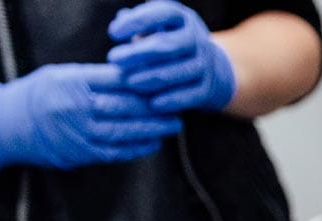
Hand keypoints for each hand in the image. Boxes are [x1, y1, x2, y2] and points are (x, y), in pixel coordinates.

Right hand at [0, 64, 180, 170]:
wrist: (8, 123)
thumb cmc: (41, 95)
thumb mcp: (61, 75)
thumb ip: (94, 77)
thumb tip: (133, 77)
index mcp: (72, 81)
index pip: (116, 80)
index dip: (144, 83)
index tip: (165, 83)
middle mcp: (75, 106)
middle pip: (124, 105)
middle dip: (155, 107)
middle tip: (178, 107)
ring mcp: (77, 131)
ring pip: (123, 130)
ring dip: (152, 129)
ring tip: (172, 125)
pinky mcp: (79, 152)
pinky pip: (114, 151)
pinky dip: (137, 148)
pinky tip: (153, 143)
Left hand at [108, 1, 238, 114]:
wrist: (208, 68)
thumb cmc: (168, 44)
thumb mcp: (155, 28)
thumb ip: (137, 23)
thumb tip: (122, 19)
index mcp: (181, 18)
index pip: (161, 14)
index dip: (137, 22)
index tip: (113, 33)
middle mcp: (196, 39)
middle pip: (168, 45)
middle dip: (138, 53)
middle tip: (113, 59)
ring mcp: (204, 64)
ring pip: (179, 71)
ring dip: (152, 77)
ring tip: (129, 82)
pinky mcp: (207, 87)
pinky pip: (191, 95)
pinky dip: (172, 100)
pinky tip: (153, 104)